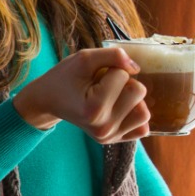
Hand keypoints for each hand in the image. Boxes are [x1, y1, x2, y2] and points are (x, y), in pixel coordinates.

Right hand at [12, 46, 150, 142]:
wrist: (50, 100)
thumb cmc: (66, 77)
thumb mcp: (84, 58)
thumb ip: (113, 55)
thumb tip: (136, 68)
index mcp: (94, 109)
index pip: (123, 75)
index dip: (111, 69)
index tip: (94, 76)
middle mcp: (103, 127)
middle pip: (139, 92)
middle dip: (124, 82)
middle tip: (104, 85)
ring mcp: (110, 137)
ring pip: (144, 112)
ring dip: (132, 99)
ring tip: (113, 96)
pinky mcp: (115, 140)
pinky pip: (142, 128)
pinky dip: (135, 115)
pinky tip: (120, 108)